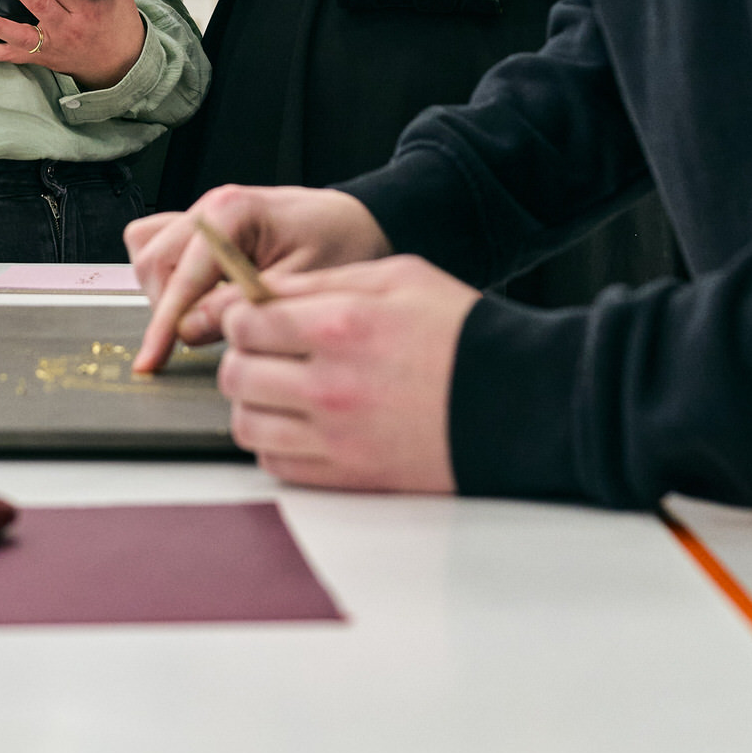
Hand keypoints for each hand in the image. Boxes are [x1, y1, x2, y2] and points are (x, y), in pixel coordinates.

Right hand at [128, 183, 389, 372]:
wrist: (357, 222)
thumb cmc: (339, 243)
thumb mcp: (299, 283)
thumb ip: (242, 305)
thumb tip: (189, 329)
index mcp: (231, 210)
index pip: (181, 274)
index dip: (164, 324)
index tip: (151, 361)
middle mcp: (210, 207)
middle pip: (154, 263)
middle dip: (169, 307)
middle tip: (206, 337)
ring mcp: (203, 215)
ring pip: (150, 255)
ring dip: (168, 293)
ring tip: (210, 315)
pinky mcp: (203, 228)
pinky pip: (162, 248)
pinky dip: (171, 278)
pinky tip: (204, 298)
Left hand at [217, 256, 478, 490]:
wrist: (515, 401)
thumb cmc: (461, 334)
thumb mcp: (398, 277)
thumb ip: (324, 281)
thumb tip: (265, 291)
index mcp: (339, 325)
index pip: (244, 322)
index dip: (242, 315)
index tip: (256, 316)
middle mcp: (329, 384)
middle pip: (236, 374)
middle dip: (243, 356)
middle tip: (265, 351)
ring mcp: (336, 437)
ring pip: (246, 424)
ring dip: (253, 402)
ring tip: (279, 388)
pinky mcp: (348, 475)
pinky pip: (276, 464)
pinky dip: (276, 443)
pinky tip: (299, 422)